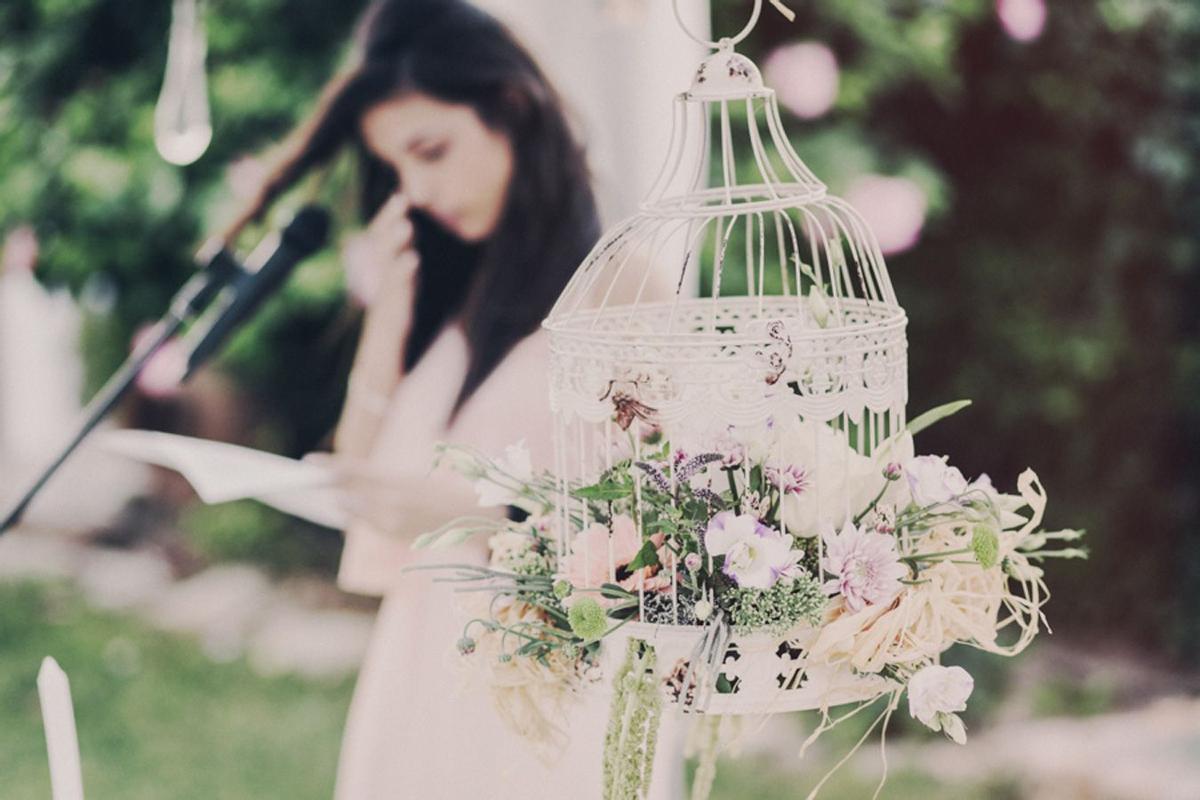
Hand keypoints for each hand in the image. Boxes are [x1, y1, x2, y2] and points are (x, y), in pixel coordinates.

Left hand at [305, 452, 494, 538]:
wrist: (484, 519)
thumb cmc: (457, 491)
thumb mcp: (423, 479)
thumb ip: (388, 484)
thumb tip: (356, 487)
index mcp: (399, 482)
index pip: (355, 471)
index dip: (330, 467)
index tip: (308, 462)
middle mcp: (393, 504)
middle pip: (351, 492)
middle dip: (327, 486)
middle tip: (302, 479)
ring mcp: (396, 523)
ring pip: (359, 511)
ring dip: (341, 502)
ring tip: (321, 495)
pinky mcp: (401, 535)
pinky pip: (373, 524)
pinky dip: (359, 515)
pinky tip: (347, 509)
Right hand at [342, 193, 418, 304]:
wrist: (383, 341)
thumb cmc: (393, 305)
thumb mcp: (397, 276)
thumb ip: (399, 251)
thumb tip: (405, 224)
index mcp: (377, 265)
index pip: (378, 235)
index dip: (387, 216)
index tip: (401, 195)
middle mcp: (376, 274)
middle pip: (379, 242)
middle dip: (390, 220)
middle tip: (401, 199)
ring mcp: (381, 289)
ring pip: (385, 262)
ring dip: (395, 242)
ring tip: (407, 225)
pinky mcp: (390, 305)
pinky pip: (395, 286)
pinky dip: (403, 271)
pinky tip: (413, 257)